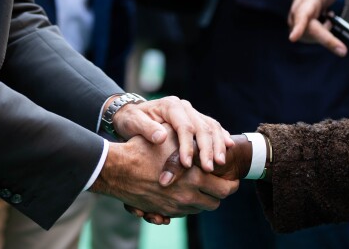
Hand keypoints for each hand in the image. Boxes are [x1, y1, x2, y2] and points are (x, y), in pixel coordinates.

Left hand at [110, 96, 232, 172]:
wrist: (132, 114)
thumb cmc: (130, 120)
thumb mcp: (131, 122)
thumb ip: (145, 128)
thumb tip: (161, 137)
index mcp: (170, 105)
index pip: (184, 126)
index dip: (188, 146)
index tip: (188, 164)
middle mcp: (184, 107)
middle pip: (202, 126)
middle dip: (207, 149)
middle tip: (210, 168)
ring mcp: (192, 112)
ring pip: (211, 126)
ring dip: (218, 145)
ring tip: (221, 163)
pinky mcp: (197, 119)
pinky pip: (213, 127)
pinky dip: (221, 137)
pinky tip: (228, 149)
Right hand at [129, 135, 250, 225]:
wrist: (117, 170)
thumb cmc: (144, 149)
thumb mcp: (171, 136)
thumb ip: (190, 138)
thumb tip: (206, 135)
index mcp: (195, 178)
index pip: (226, 188)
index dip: (232, 182)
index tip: (232, 177)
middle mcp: (188, 196)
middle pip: (216, 202)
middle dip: (221, 193)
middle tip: (222, 184)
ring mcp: (175, 207)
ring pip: (201, 209)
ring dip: (205, 199)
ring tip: (203, 187)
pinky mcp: (163, 211)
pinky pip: (185, 212)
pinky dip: (189, 204)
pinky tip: (186, 192)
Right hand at [287, 0, 345, 54]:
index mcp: (306, 2)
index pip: (302, 16)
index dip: (298, 27)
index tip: (293, 37)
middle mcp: (297, 14)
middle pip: (310, 32)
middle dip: (327, 40)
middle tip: (343, 51)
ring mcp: (296, 25)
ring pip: (313, 37)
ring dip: (326, 32)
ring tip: (328, 17)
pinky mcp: (298, 32)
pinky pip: (313, 38)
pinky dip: (322, 33)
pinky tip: (324, 23)